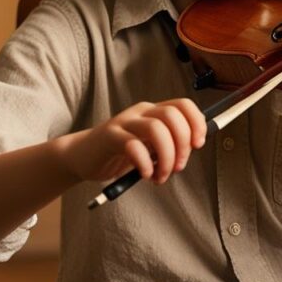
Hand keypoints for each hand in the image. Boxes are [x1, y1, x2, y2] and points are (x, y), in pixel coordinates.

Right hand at [58, 98, 206, 184]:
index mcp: (154, 111)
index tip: (198, 145)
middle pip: (173, 116)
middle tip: (177, 167)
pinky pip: (133, 146)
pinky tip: (145, 174)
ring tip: (160, 176)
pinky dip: (145, 163)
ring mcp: (124, 122)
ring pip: (156, 129)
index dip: (196, 123)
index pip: (183, 105)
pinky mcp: (110, 137)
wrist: (83, 156)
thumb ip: (170, 142)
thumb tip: (195, 145)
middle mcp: (141, 112)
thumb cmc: (121, 152)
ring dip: (166, 157)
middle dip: (182, 145)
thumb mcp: (150, 145)